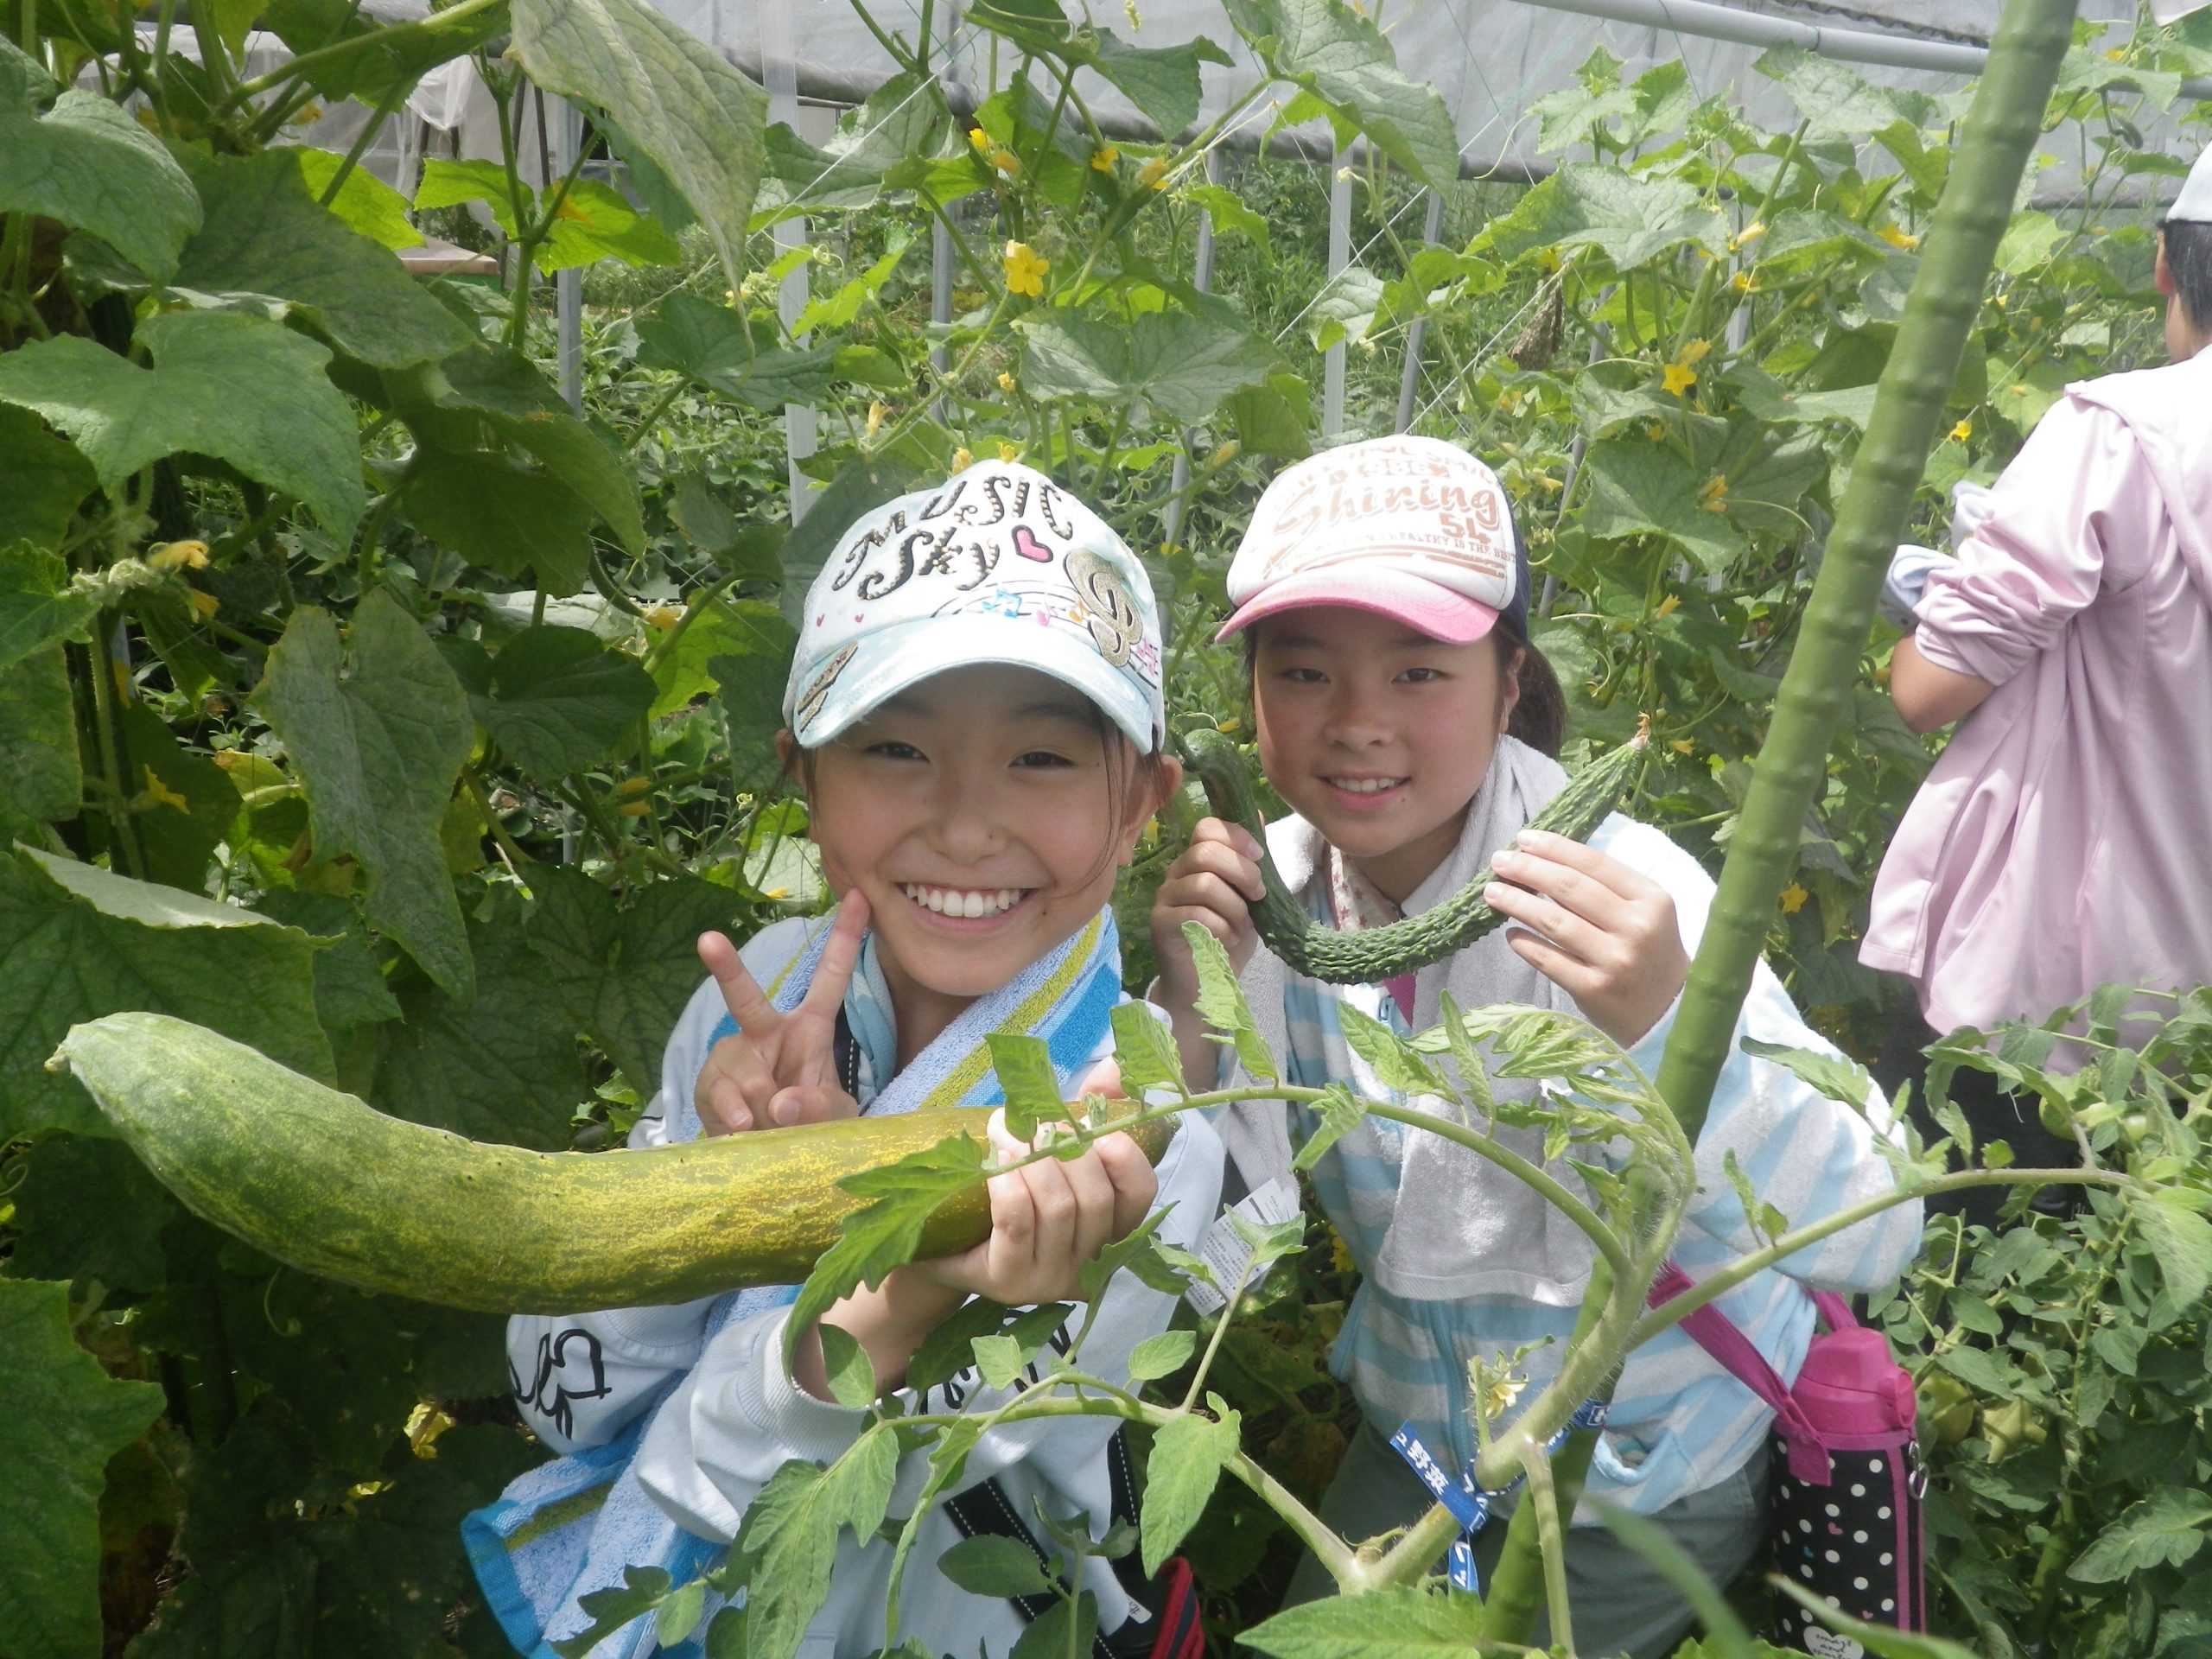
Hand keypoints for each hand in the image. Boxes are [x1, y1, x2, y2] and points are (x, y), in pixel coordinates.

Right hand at [693, 889, 868, 1133]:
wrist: (769, 1159)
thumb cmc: (810, 1125)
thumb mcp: (834, 1118)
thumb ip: (820, 1108)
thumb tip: (782, 1101)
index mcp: (810, 1028)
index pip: (831, 977)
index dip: (846, 937)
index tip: (861, 897)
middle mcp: (768, 1032)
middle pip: (746, 997)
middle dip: (727, 968)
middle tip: (708, 940)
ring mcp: (735, 1057)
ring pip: (738, 1060)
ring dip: (758, 1095)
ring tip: (769, 1122)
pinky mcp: (710, 1084)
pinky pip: (718, 1090)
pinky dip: (735, 1111)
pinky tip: (745, 1125)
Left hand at [914, 1109, 1158, 1306]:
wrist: (945, 1245)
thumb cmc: (1009, 1191)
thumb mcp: (1054, 1153)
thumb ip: (1092, 1111)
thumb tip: (1115, 1065)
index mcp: (1111, 1233)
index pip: (1140, 1193)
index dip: (1124, 1155)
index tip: (1092, 1126)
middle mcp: (1089, 1266)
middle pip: (1095, 1198)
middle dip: (1063, 1148)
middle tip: (1028, 1122)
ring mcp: (1049, 1280)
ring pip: (1057, 1208)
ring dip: (1029, 1158)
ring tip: (1002, 1132)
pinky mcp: (1006, 1282)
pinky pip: (1017, 1222)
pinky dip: (1009, 1185)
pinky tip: (995, 1166)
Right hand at [1149, 818, 1265, 1086]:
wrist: (1208, 985)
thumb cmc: (1228, 939)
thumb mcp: (1248, 898)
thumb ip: (1250, 862)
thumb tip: (1257, 815)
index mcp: (1197, 862)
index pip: (1206, 827)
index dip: (1235, 836)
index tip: (1259, 857)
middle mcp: (1176, 873)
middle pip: (1205, 851)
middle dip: (1242, 872)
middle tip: (1258, 897)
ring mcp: (1165, 898)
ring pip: (1204, 883)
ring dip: (1234, 907)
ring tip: (1241, 926)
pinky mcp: (1161, 924)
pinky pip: (1195, 914)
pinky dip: (1221, 927)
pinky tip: (1227, 941)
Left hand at [1484, 829, 1686, 1047]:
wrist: (1670, 1013)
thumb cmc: (1650, 953)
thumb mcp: (1644, 913)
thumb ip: (1606, 888)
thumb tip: (1545, 862)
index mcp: (1651, 898)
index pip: (1594, 863)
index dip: (1554, 848)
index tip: (1523, 838)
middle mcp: (1636, 927)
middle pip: (1570, 888)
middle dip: (1528, 869)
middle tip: (1499, 860)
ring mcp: (1615, 960)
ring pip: (1554, 921)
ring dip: (1517, 903)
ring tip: (1492, 892)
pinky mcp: (1594, 990)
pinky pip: (1549, 960)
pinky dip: (1525, 944)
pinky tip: (1510, 934)